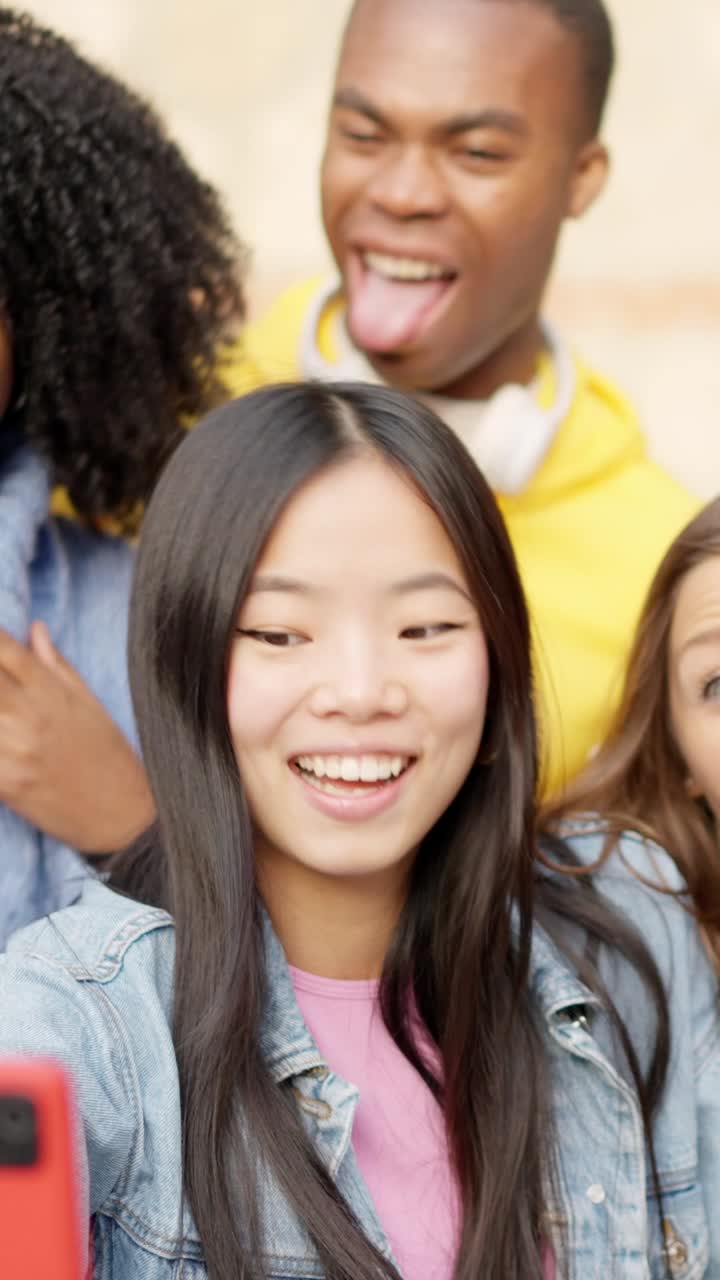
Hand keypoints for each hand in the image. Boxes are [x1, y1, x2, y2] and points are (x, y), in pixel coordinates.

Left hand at [0, 622, 153, 851]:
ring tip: (3, 714)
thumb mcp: (90, 704)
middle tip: (1, 694)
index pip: (2, 648)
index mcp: (50, 692)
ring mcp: (12, 751)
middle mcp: (28, 716)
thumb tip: (34, 628)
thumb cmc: (109, 756)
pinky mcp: (5, 784)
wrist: (121, 815)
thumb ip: (56, 665)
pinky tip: (1, 742)